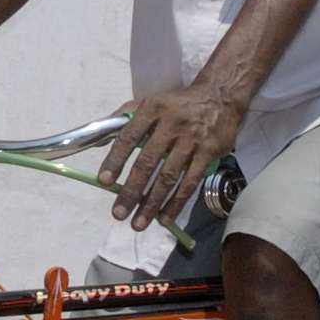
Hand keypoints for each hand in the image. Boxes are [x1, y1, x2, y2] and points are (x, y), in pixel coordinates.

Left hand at [100, 80, 244, 229]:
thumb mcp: (151, 102)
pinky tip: (165, 218)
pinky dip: (176, 203)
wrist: (219, 96)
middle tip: (119, 213)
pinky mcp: (208, 153)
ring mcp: (191, 140)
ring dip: (152, 203)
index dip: (115, 160)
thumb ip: (126, 118)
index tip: (104, 181)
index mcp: (151, 110)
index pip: (128, 138)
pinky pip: (189, 183)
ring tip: (139, 223)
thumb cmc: (178, 104)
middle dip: (131, 190)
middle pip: (147, 162)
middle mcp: (170, 125)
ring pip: (168, 177)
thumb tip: (99, 136)